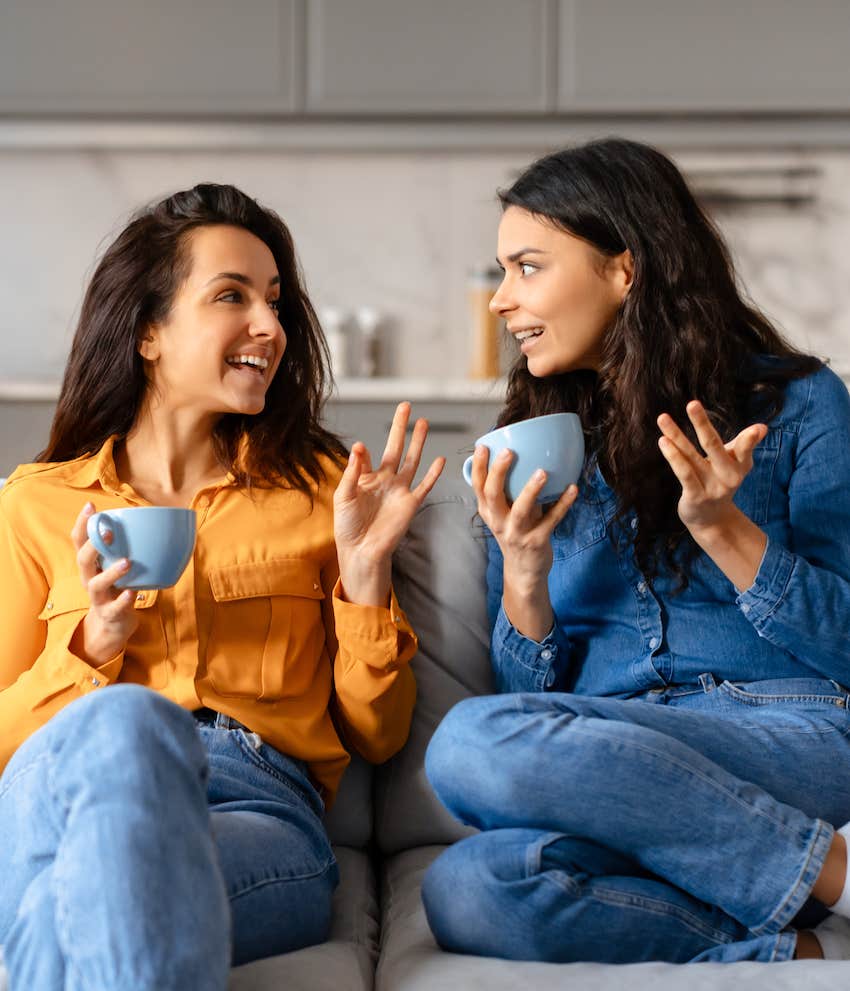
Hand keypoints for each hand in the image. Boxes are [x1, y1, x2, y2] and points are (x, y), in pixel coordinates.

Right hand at [69, 502, 138, 665]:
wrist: (113, 623)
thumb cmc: (119, 586)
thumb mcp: (118, 565)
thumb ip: (128, 547)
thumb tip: (157, 520)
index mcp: (91, 563)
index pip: (79, 540)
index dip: (82, 523)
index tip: (90, 505)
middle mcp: (89, 578)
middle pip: (82, 560)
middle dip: (93, 545)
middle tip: (109, 532)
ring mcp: (98, 597)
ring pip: (96, 584)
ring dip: (111, 572)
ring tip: (127, 562)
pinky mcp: (109, 614)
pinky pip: (114, 607)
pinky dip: (124, 600)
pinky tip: (132, 592)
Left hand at [334, 402, 444, 604]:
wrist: (361, 551)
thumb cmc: (348, 526)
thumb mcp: (344, 496)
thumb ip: (353, 472)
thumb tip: (358, 447)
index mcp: (366, 478)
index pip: (367, 456)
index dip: (363, 452)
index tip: (361, 449)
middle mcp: (385, 480)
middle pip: (396, 448)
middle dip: (401, 427)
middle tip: (406, 406)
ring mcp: (399, 490)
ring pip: (412, 460)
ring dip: (418, 442)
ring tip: (424, 422)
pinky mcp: (411, 504)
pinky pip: (424, 485)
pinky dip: (433, 473)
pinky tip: (440, 459)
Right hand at [471, 444, 577, 639]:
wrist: (523, 572)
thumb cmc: (516, 534)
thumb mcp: (505, 513)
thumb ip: (510, 491)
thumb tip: (525, 455)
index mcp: (488, 511)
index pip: (478, 486)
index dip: (479, 465)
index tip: (483, 445)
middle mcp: (498, 522)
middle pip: (492, 495)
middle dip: (499, 472)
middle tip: (509, 452)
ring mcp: (516, 533)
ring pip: (521, 510)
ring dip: (531, 490)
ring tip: (542, 472)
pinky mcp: (536, 542)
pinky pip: (551, 521)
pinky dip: (563, 504)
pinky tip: (573, 489)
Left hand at [657, 400, 766, 535]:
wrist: (712, 520)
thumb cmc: (722, 481)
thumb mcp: (736, 463)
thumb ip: (745, 444)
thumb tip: (762, 427)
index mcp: (741, 466)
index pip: (744, 449)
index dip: (750, 440)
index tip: (758, 428)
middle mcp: (728, 477)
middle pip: (713, 445)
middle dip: (702, 424)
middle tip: (692, 403)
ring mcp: (711, 488)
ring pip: (691, 456)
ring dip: (676, 436)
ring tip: (663, 419)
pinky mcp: (695, 496)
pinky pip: (683, 473)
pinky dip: (673, 457)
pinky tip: (663, 441)